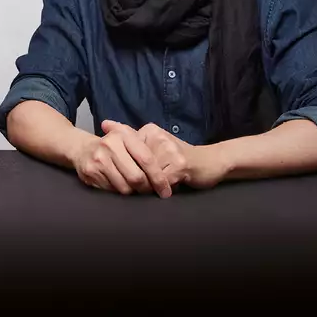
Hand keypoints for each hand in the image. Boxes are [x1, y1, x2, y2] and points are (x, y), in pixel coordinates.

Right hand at [72, 122, 172, 197]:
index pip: (147, 159)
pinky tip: (119, 185)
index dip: (159, 177)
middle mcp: (109, 146)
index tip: (166, 190)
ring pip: (124, 187)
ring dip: (133, 192)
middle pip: (136, 177)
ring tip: (135, 188)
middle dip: (146, 188)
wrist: (81, 148)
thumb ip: (147, 149)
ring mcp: (99, 160)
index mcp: (123, 136)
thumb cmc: (112, 146)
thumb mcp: (127, 139)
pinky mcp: (91, 173)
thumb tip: (173, 167)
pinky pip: (112, 191)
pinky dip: (118, 192)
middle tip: (151, 192)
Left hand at [103, 121, 227, 191]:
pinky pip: (160, 181)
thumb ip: (131, 140)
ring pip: (146, 174)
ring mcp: (169, 149)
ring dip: (149, 185)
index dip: (125, 166)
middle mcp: (158, 136)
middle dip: (136, 178)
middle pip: (134, 164)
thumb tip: (104, 124)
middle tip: (139, 186)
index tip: (126, 174)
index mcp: (150, 131)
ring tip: (155, 187)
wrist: (211, 162)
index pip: (125, 149)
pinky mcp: (180, 164)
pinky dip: (160, 189)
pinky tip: (165, 191)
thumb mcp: (154, 148)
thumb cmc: (178, 160)